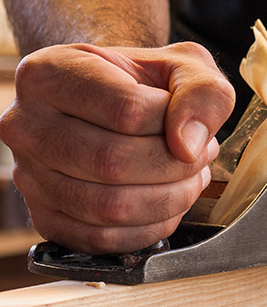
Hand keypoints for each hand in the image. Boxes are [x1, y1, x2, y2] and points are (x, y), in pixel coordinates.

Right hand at [0, 42, 234, 253]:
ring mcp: (30, 177)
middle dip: (176, 167)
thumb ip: (201, 93)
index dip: (174, 124)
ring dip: (170, 199)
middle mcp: (26, 126)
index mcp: (50, 74)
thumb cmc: (148, 84)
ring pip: (109, 207)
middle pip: (113, 163)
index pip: (126, 111)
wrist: (119, 105)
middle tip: (200, 158)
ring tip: (190, 178)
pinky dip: (150, 228)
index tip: (192, 125)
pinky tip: (169, 203)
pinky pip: (102, 240)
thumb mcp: (185, 67)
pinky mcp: (46, 217)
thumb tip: (189, 145)